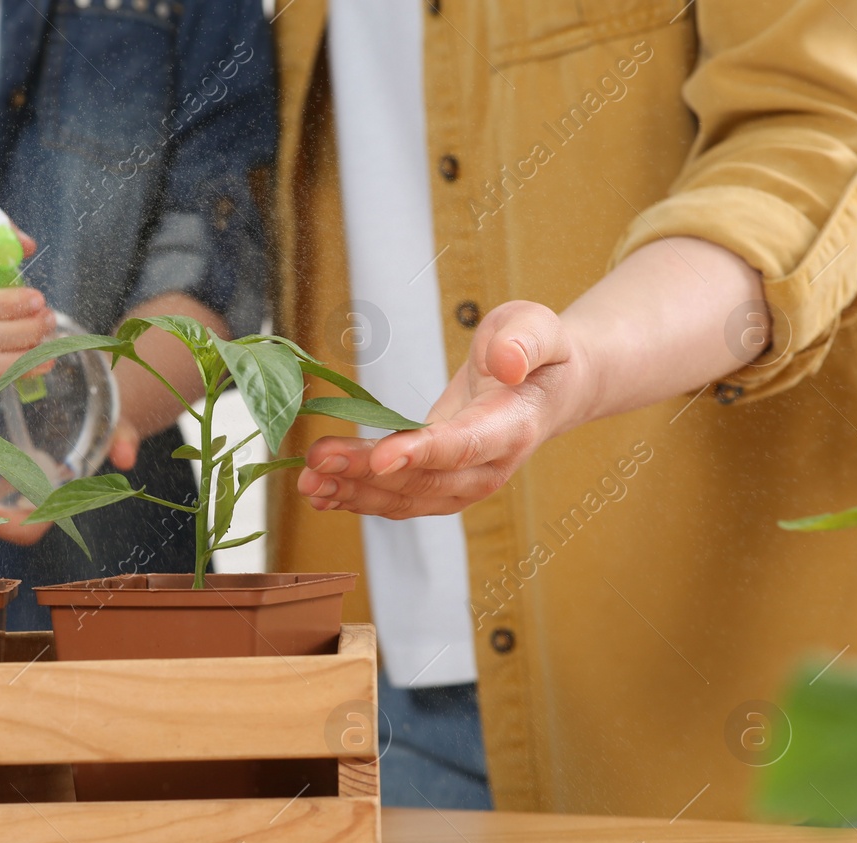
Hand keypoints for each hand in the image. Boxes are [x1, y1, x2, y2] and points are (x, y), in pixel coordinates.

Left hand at [297, 300, 594, 518]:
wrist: (548, 392)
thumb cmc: (540, 352)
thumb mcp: (538, 326)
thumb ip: (525, 340)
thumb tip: (506, 363)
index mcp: (513, 427)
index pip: (465, 445)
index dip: (423, 452)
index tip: (383, 456)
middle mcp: (488, 468)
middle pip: (423, 479)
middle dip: (366, 473)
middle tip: (316, 459)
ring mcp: (462, 485)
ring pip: (404, 499)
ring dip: (352, 492)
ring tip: (307, 481)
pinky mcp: (439, 488)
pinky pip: (396, 502)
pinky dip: (356, 499)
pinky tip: (321, 494)